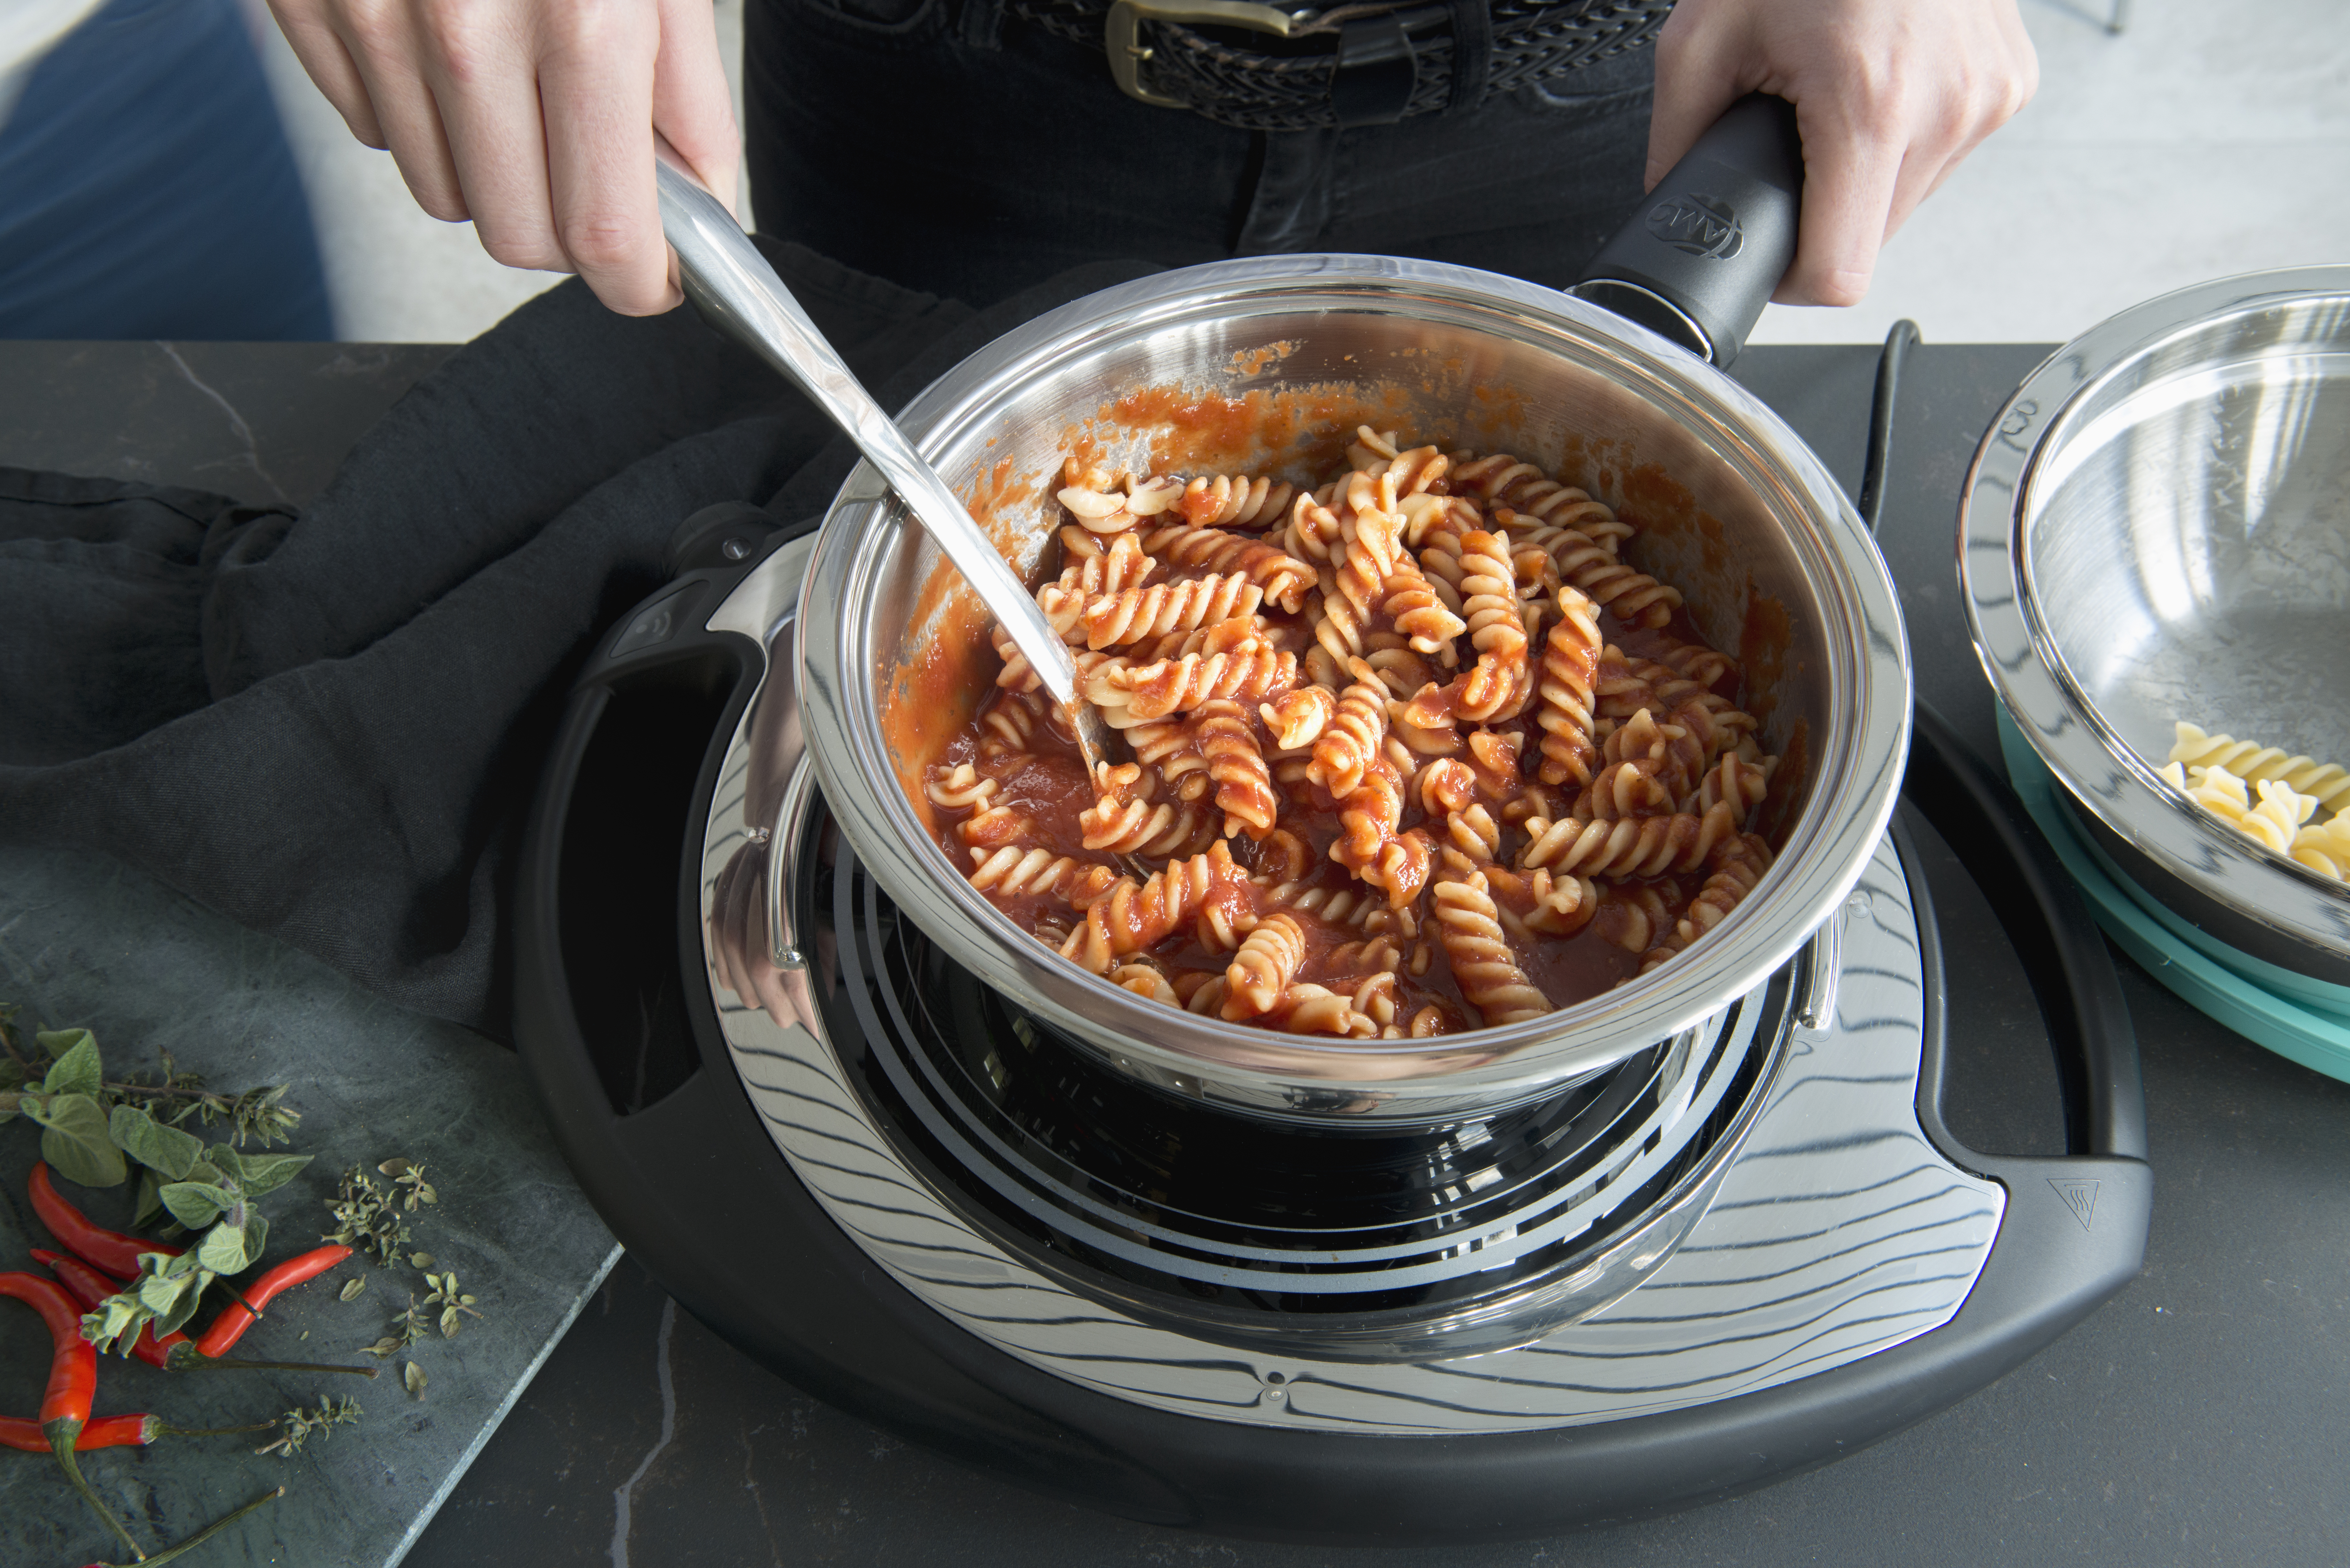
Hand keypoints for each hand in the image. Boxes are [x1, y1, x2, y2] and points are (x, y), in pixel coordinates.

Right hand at [265, 0, 739, 314]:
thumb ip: (687, 100)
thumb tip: (699, 210)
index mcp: (577, 19)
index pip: (602, 235)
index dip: (637, 279)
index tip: (652, 277)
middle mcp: (463, 29)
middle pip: (518, 235)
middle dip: (567, 225)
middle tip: (593, 168)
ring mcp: (373, 17)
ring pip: (444, 194)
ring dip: (494, 168)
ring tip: (519, 85)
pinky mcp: (310, 7)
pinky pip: (375, 129)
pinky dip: (422, 113)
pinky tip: (448, 46)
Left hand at [1647, 0, 2037, 306]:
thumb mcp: (1702, 37)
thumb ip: (1677, 137)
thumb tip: (1670, 198)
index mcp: (1870, 105)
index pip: (1839, 274)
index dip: (1790, 279)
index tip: (1768, 253)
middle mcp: (1947, 108)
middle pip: (1871, 240)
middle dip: (1822, 210)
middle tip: (1793, 142)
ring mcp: (1990, 96)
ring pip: (1909, 200)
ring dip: (1863, 173)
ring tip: (1836, 98)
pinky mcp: (2011, 82)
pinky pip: (1943, 151)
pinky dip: (1903, 135)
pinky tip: (1878, 81)